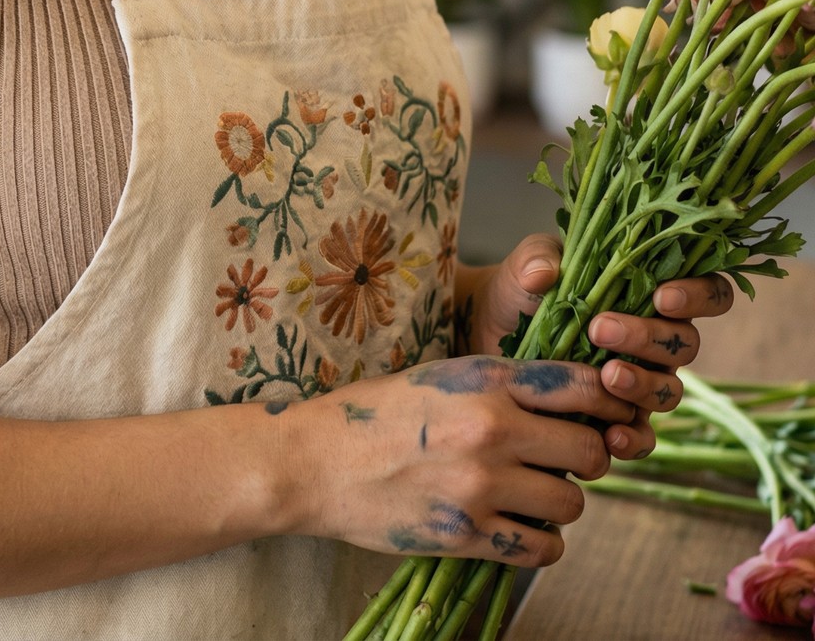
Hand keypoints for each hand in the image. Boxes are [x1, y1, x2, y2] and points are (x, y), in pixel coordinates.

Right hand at [282, 353, 632, 567]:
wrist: (316, 462)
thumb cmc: (376, 412)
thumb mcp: (441, 376)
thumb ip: (500, 386)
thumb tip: (565, 405)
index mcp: (484, 379)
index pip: (580, 384)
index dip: (607, 400)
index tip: (606, 412)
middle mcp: (491, 429)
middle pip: (590, 450)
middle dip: (588, 457)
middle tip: (566, 460)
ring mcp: (480, 485)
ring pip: (572, 504)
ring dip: (562, 502)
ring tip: (534, 493)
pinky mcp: (466, 535)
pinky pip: (542, 548)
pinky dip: (541, 542)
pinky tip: (520, 526)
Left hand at [459, 232, 734, 459]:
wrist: (487, 332)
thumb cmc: (520, 290)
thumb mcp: (527, 265)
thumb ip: (538, 258)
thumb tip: (546, 273)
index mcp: (648, 292)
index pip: (706, 293)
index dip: (698, 296)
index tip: (661, 296)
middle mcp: (654, 339)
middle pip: (686, 344)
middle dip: (649, 338)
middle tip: (601, 329)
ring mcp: (640, 380)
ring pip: (670, 391)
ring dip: (643, 385)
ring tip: (605, 376)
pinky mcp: (616, 419)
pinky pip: (642, 438)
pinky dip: (632, 440)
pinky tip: (609, 436)